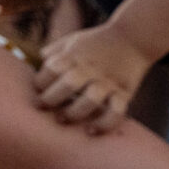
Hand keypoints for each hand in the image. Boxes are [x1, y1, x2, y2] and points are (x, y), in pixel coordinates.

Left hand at [33, 20, 153, 133]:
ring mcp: (108, 81)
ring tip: (63, 119)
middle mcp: (90, 68)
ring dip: (75, 112)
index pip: (52, 69)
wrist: (132, 38)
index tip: (37, 90)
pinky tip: (92, 130)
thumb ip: (54, 51)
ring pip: (91, 100)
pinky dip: (105, 124)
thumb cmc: (96, 41)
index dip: (40, 82)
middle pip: (68, 84)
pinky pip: (116, 112)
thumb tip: (37, 61)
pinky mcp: (125, 92)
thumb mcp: (73, 40)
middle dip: (52, 99)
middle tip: (44, 107)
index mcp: (75, 55)